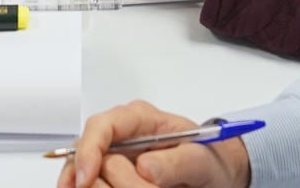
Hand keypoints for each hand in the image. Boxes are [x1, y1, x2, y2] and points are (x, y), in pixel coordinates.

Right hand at [58, 101, 250, 187]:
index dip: (89, 150)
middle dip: (93, 177)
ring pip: (83, 169)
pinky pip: (92, 181)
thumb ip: (177, 161)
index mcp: (140, 118)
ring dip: (88, 185)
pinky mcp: (113, 173)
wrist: (216, 173)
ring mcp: (115, 155)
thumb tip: (145, 167)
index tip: (87, 177)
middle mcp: (122, 134)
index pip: (101, 126)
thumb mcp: (201, 159)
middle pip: (86, 151)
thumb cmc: (209, 159)